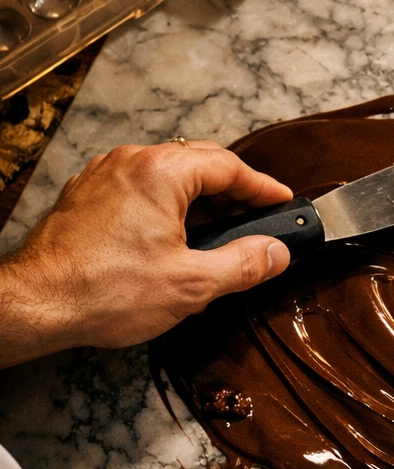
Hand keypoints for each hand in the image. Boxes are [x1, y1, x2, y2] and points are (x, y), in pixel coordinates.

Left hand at [0, 141, 292, 367]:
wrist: (35, 305)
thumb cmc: (104, 291)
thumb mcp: (192, 284)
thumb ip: (244, 264)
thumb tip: (277, 253)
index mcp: (160, 173)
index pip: (227, 166)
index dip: (262, 186)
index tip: (283, 201)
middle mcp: (130, 163)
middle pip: (198, 163)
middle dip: (234, 189)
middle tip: (260, 214)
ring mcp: (104, 177)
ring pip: (168, 174)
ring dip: (201, 197)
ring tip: (224, 227)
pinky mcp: (88, 198)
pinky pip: (141, 187)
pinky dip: (169, 203)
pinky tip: (178, 234)